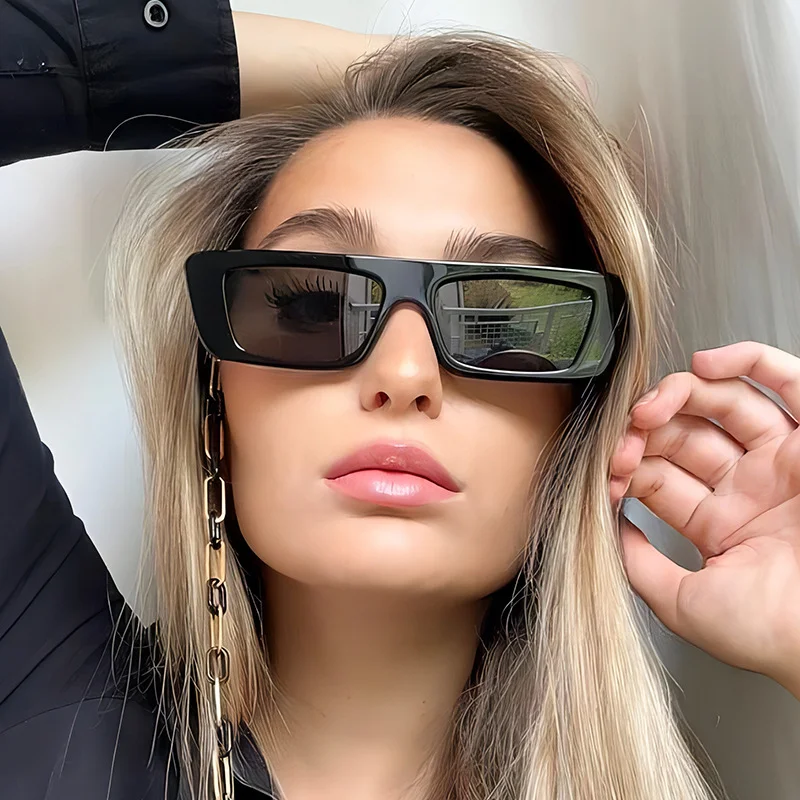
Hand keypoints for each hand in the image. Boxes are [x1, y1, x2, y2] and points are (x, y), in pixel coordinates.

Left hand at [610, 342, 799, 695]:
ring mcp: (782, 462)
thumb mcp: (684, 604)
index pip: (660, 475)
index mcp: (721, 524)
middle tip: (624, 439)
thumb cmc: (772, 634)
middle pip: (685, 435)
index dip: (627, 465)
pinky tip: (705, 363)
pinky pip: (788, 382)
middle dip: (645, 431)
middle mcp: (751, 488)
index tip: (606, 472)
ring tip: (650, 406)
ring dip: (679, 394)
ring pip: (724, 403)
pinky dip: (748, 360)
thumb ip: (639, 563)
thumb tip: (604, 528)